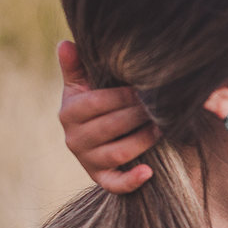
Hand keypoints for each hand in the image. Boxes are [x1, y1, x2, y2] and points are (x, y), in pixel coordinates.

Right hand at [57, 40, 159, 193]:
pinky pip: (114, 184)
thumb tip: (66, 43)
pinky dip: (131, 181)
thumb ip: (75, 66)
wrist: (94, 137)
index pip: (96, 104)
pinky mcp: (100, 178)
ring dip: (142, 141)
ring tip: (162, 129)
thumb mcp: (82, 85)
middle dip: (137, 116)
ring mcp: (87, 161)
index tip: (143, 90)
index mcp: (68, 113)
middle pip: (109, 127)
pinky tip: (148, 172)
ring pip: (117, 153)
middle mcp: (73, 139)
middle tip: (161, 108)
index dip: (120, 97)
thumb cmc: (93, 103)